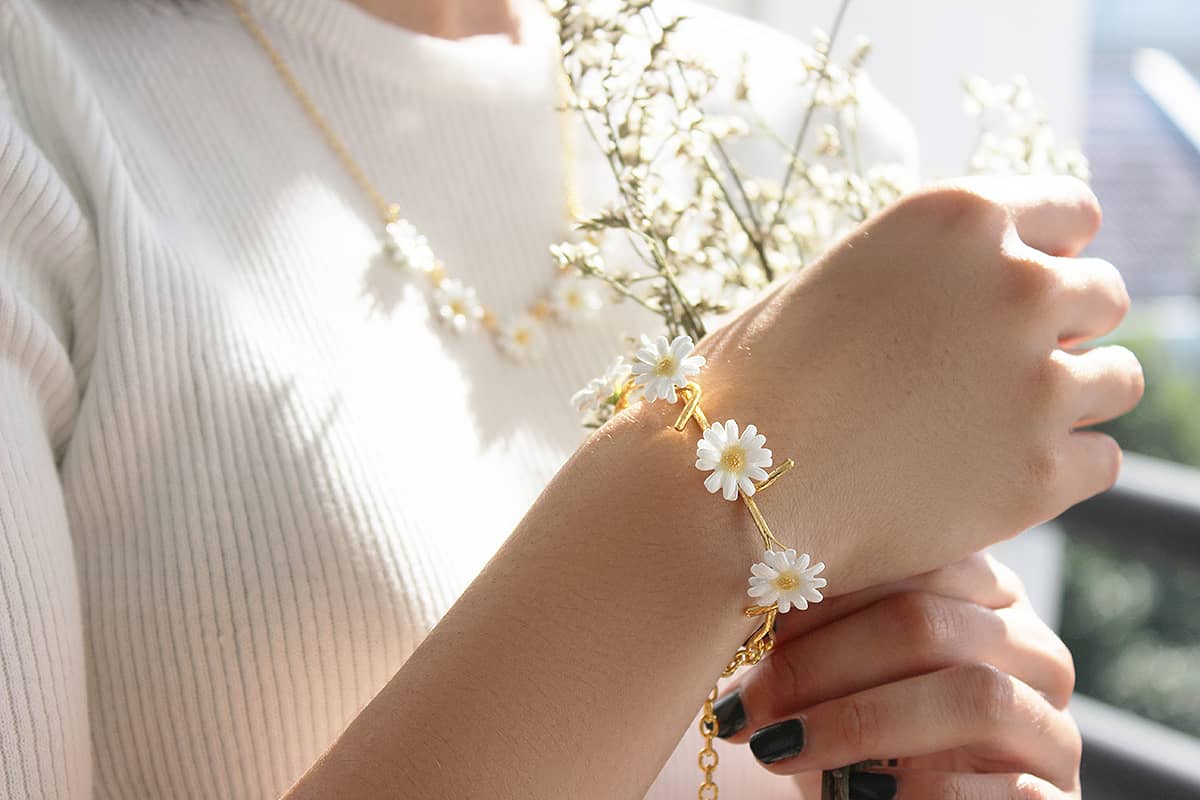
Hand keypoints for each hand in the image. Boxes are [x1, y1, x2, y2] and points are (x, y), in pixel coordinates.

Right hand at [635, 174, 1142, 593]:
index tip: (1017, 298)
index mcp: (956, 218)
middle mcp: (1015, 284)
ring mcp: (1036, 381)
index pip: (1071, 215)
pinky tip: (993, 478)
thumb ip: (921, 272)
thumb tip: (976, 286)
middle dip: (1060, 330)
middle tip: (997, 373)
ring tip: (997, 428)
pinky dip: (1059, 470)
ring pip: (1118, 379)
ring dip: (1070, 399)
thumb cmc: (754, 382)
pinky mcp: (1041, 473)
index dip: (1045, 257)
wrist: (726, 489)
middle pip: (1103, 295)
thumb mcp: (834, 284)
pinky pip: (1103, 460)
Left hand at [713, 553, 1080, 798]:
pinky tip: (860, 794)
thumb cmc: (856, 732)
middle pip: (929, 625)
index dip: (821, 593)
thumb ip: (810, 627)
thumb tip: (729, 598)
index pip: (910, 559)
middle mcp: (1029, 647)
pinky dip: (925, 789)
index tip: (742, 624)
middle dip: (821, 663)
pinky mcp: (1058, 798)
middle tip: (747, 703)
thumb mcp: (832, 676)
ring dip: (860, 722)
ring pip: (974, 696)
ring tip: (779, 749)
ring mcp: (1051, 725)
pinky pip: (1010, 787)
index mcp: (980, 592)